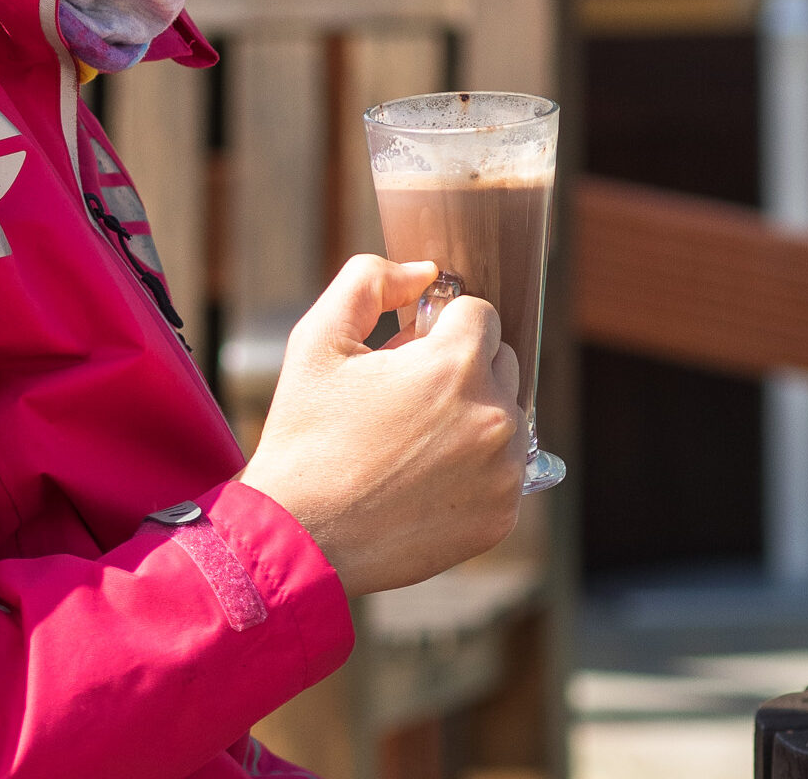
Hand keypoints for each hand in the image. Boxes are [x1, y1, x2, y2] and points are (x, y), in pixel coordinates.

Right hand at [238, 255, 526, 596]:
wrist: (301, 536)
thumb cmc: (307, 434)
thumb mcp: (320, 338)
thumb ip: (370, 280)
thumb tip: (425, 271)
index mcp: (456, 365)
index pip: (479, 314)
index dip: (438, 327)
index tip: (404, 354)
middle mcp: (495, 417)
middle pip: (501, 361)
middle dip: (460, 366)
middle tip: (404, 396)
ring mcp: (505, 472)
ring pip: (507, 414)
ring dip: (473, 414)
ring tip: (412, 439)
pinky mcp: (502, 516)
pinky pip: (505, 468)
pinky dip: (475, 466)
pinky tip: (424, 478)